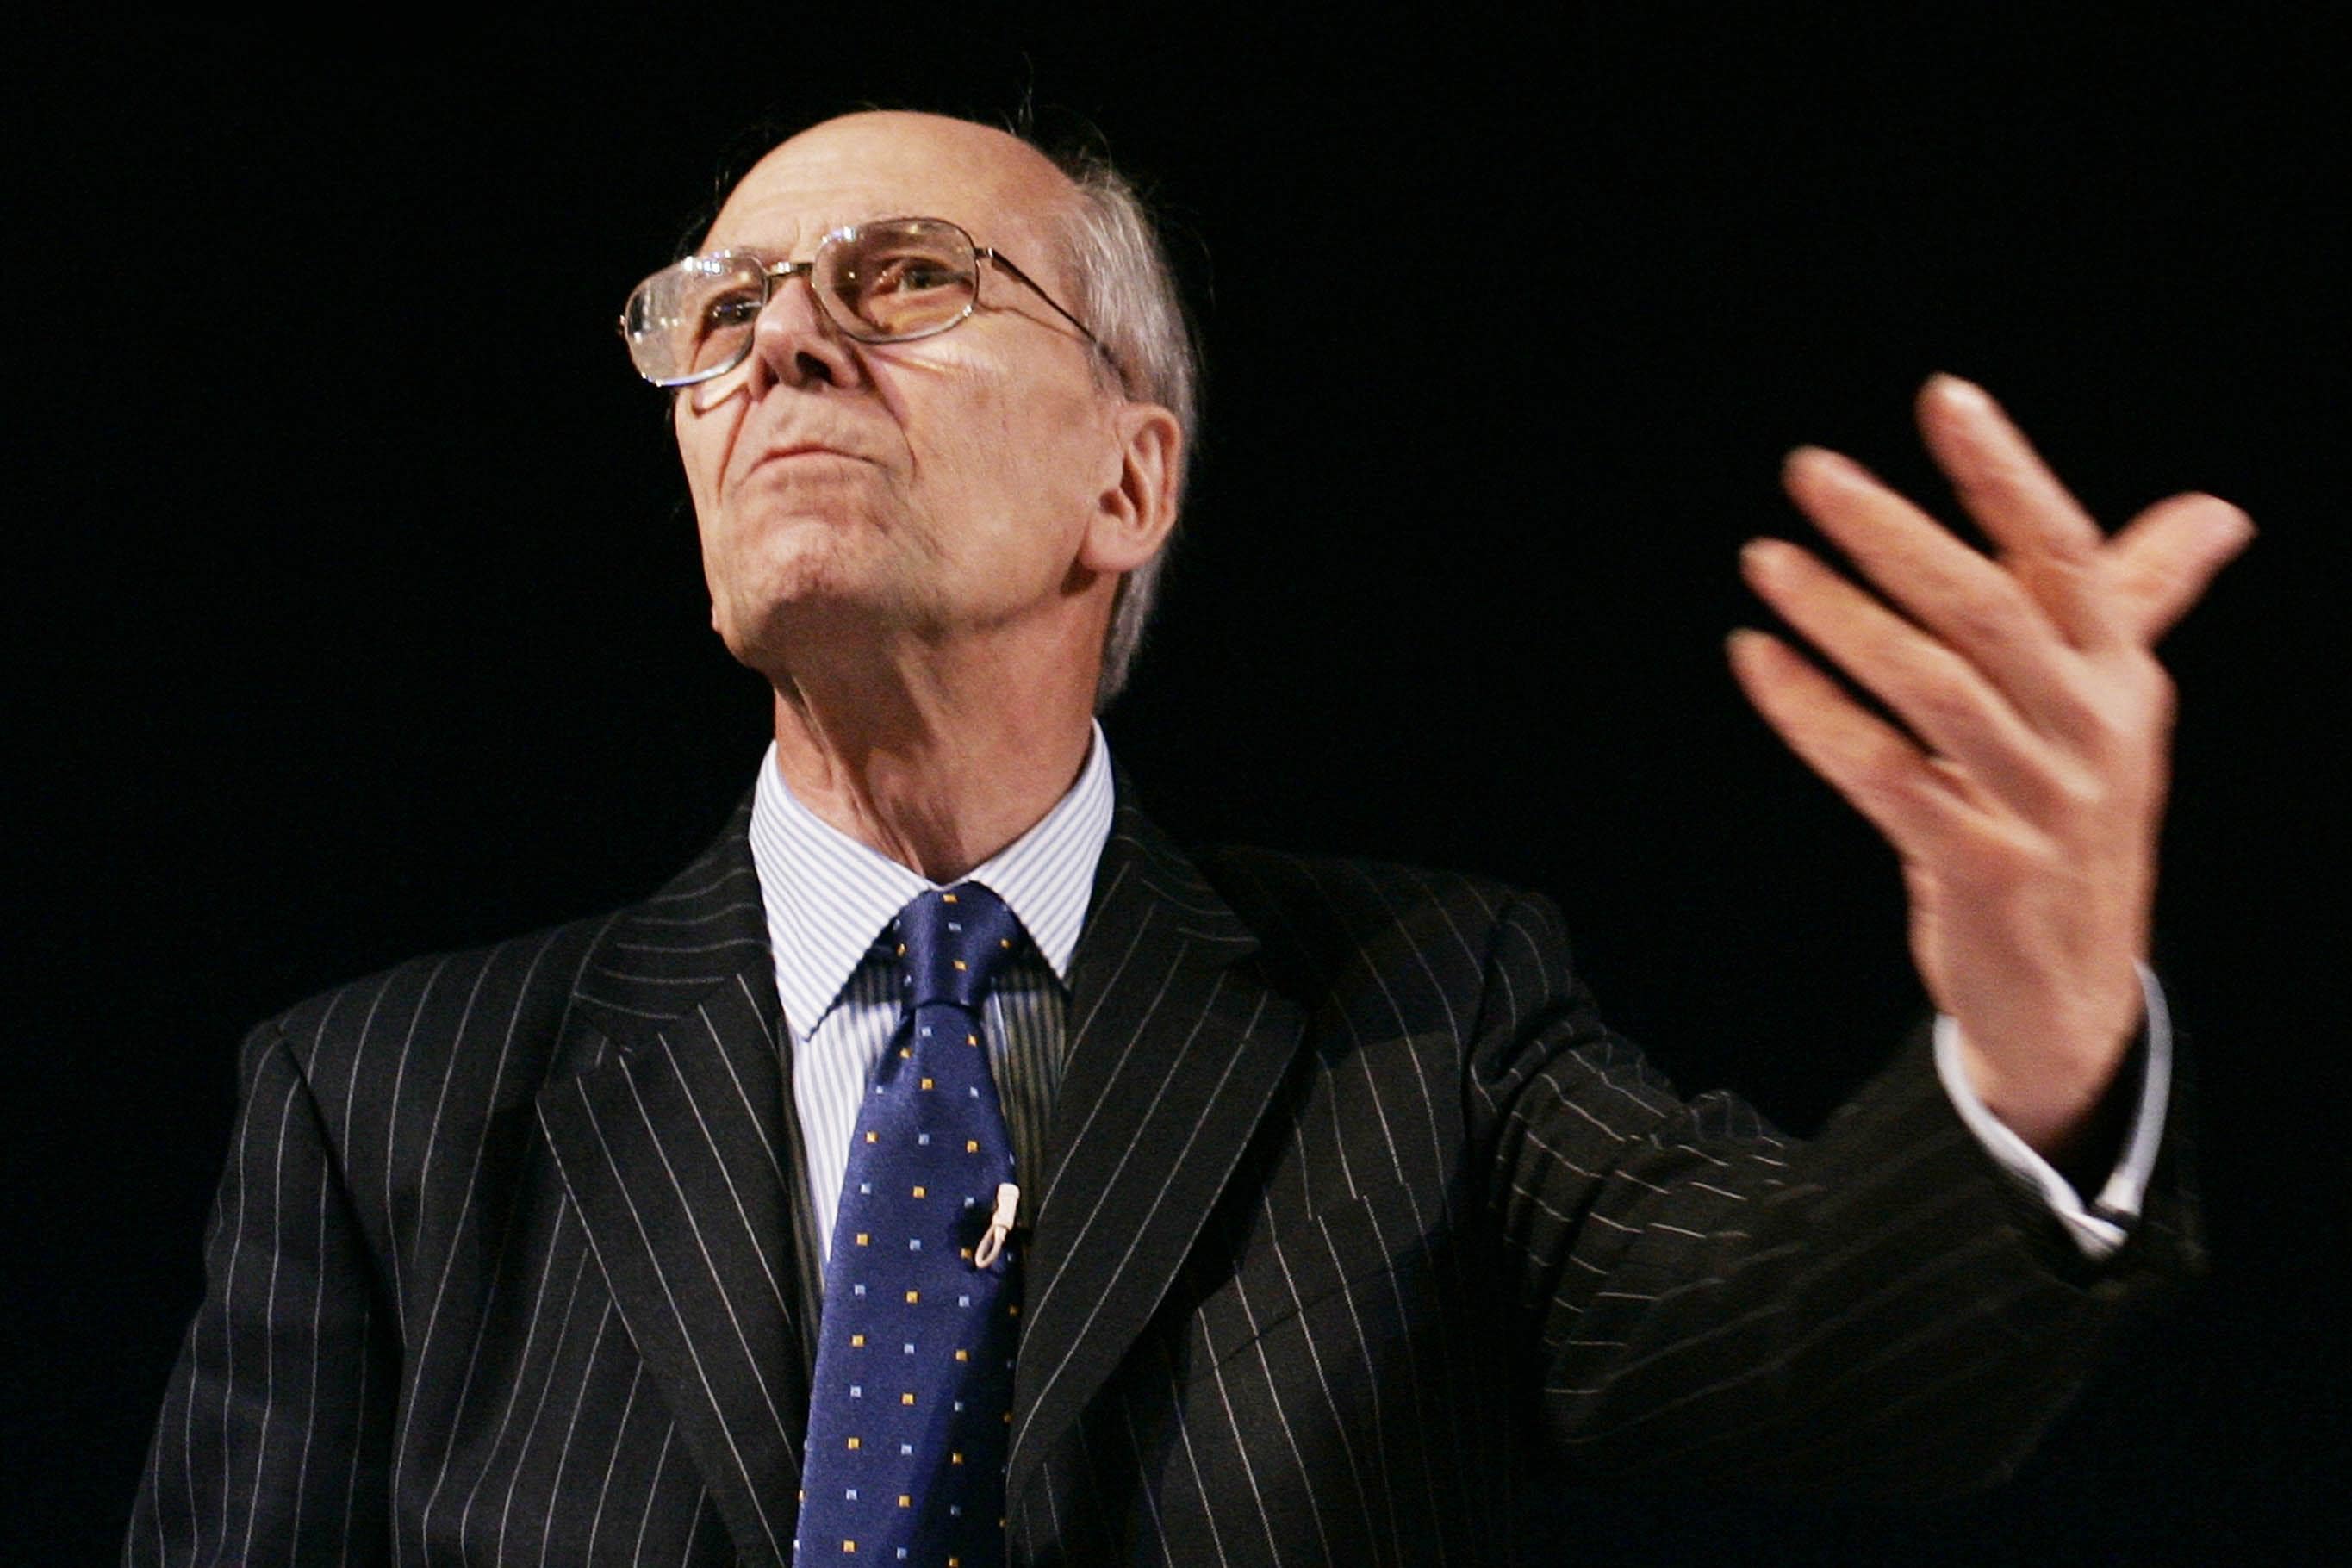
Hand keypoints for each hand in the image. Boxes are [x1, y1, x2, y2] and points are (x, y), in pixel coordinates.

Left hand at [1728, 375, 2252, 1158]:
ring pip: (1929, 687)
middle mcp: (2089, 731)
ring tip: (1765, 561)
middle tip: (1808, 471)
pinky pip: (1882, 774)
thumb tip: (2217, 510)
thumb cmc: (2073, 819)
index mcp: (2121, 678)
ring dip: (1839, 617)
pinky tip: (1758, 661)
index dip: (2006, 474)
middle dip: (1895, 531)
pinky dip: (1813, 715)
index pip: (2068, 554)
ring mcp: (2037, 802)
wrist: (2070, 989)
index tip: (1944, 398)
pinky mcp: (1977, 866)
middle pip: (1988, 609)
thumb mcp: (2115, 712)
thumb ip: (2138, 603)